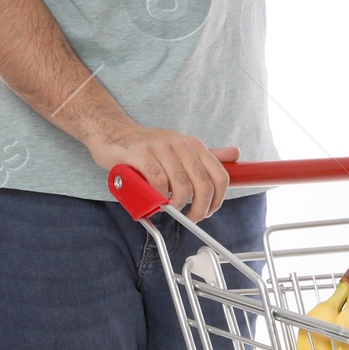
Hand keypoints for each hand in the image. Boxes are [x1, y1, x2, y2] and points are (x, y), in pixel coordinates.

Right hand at [87, 121, 238, 220]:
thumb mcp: (180, 148)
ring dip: (177, 206)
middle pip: (203, 185)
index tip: (209, 211)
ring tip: (169, 208)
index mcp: (194, 145)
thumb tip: (236, 153)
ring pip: (181, 187)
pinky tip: (154, 200)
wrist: (112, 131)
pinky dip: (158, 198)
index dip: (218, 199)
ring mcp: (160, 148)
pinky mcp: (141, 154)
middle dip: (200, 209)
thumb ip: (206, 155)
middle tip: (191, 218)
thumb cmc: (147, 147)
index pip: (220, 175)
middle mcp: (180, 144)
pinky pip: (157, 183)